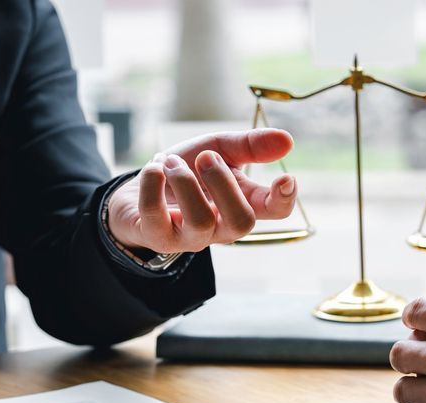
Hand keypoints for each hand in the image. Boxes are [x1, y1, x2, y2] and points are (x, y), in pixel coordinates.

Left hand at [106, 128, 296, 252]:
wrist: (138, 189)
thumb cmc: (185, 171)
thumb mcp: (218, 149)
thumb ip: (249, 145)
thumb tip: (288, 141)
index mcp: (241, 203)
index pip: (274, 211)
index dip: (284, 200)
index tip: (286, 178)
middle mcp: (219, 227)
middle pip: (241, 222)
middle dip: (224, 183)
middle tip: (206, 157)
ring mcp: (189, 237)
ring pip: (199, 221)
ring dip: (185, 181)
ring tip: (170, 162)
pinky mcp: (157, 237)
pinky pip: (156, 216)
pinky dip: (153, 184)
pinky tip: (154, 170)